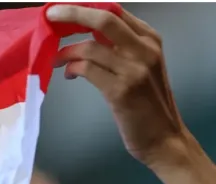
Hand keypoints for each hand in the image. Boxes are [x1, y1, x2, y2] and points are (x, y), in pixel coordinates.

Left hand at [47, 5, 193, 166]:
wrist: (165, 139)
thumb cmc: (148, 105)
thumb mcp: (141, 67)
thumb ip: (121, 48)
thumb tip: (86, 33)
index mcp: (150, 39)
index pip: (115, 11)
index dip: (85, 7)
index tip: (63, 9)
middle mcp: (145, 49)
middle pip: (103, 19)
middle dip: (72, 13)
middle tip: (50, 16)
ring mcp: (134, 69)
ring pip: (90, 47)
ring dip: (65, 52)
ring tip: (56, 61)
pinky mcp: (121, 90)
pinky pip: (87, 69)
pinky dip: (71, 69)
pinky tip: (68, 75)